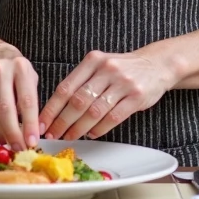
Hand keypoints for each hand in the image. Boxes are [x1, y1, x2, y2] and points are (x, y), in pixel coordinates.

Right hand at [0, 42, 40, 150]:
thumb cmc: (15, 70)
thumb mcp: (29, 79)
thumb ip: (30, 101)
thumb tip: (30, 132)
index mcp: (20, 67)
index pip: (26, 100)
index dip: (29, 123)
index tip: (33, 141)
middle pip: (5, 108)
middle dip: (13, 133)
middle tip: (20, 148)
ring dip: (4, 132)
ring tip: (13, 143)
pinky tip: (2, 133)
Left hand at [39, 49, 175, 140]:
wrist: (156, 64)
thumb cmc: (122, 68)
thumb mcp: (100, 65)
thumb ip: (82, 81)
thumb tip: (57, 109)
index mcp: (92, 60)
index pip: (66, 87)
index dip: (52, 108)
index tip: (42, 122)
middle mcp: (106, 69)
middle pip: (78, 101)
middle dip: (62, 122)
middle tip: (53, 135)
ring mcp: (122, 83)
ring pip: (94, 111)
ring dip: (79, 128)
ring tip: (70, 137)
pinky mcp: (136, 97)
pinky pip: (113, 117)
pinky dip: (100, 128)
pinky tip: (92, 134)